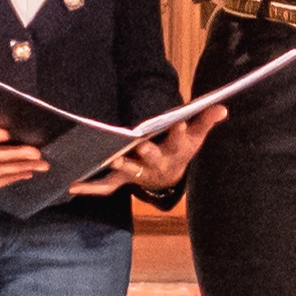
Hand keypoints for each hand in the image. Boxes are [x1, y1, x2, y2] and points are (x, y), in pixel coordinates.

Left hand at [72, 107, 223, 196]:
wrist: (167, 177)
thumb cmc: (180, 149)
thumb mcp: (196, 135)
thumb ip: (205, 120)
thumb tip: (223, 107)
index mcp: (176, 151)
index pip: (181, 140)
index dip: (181, 132)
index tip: (181, 123)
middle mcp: (157, 164)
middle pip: (153, 158)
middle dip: (147, 153)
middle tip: (141, 146)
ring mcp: (139, 173)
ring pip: (130, 171)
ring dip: (121, 167)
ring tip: (111, 161)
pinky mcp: (122, 178)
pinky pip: (106, 186)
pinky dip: (91, 187)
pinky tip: (73, 186)